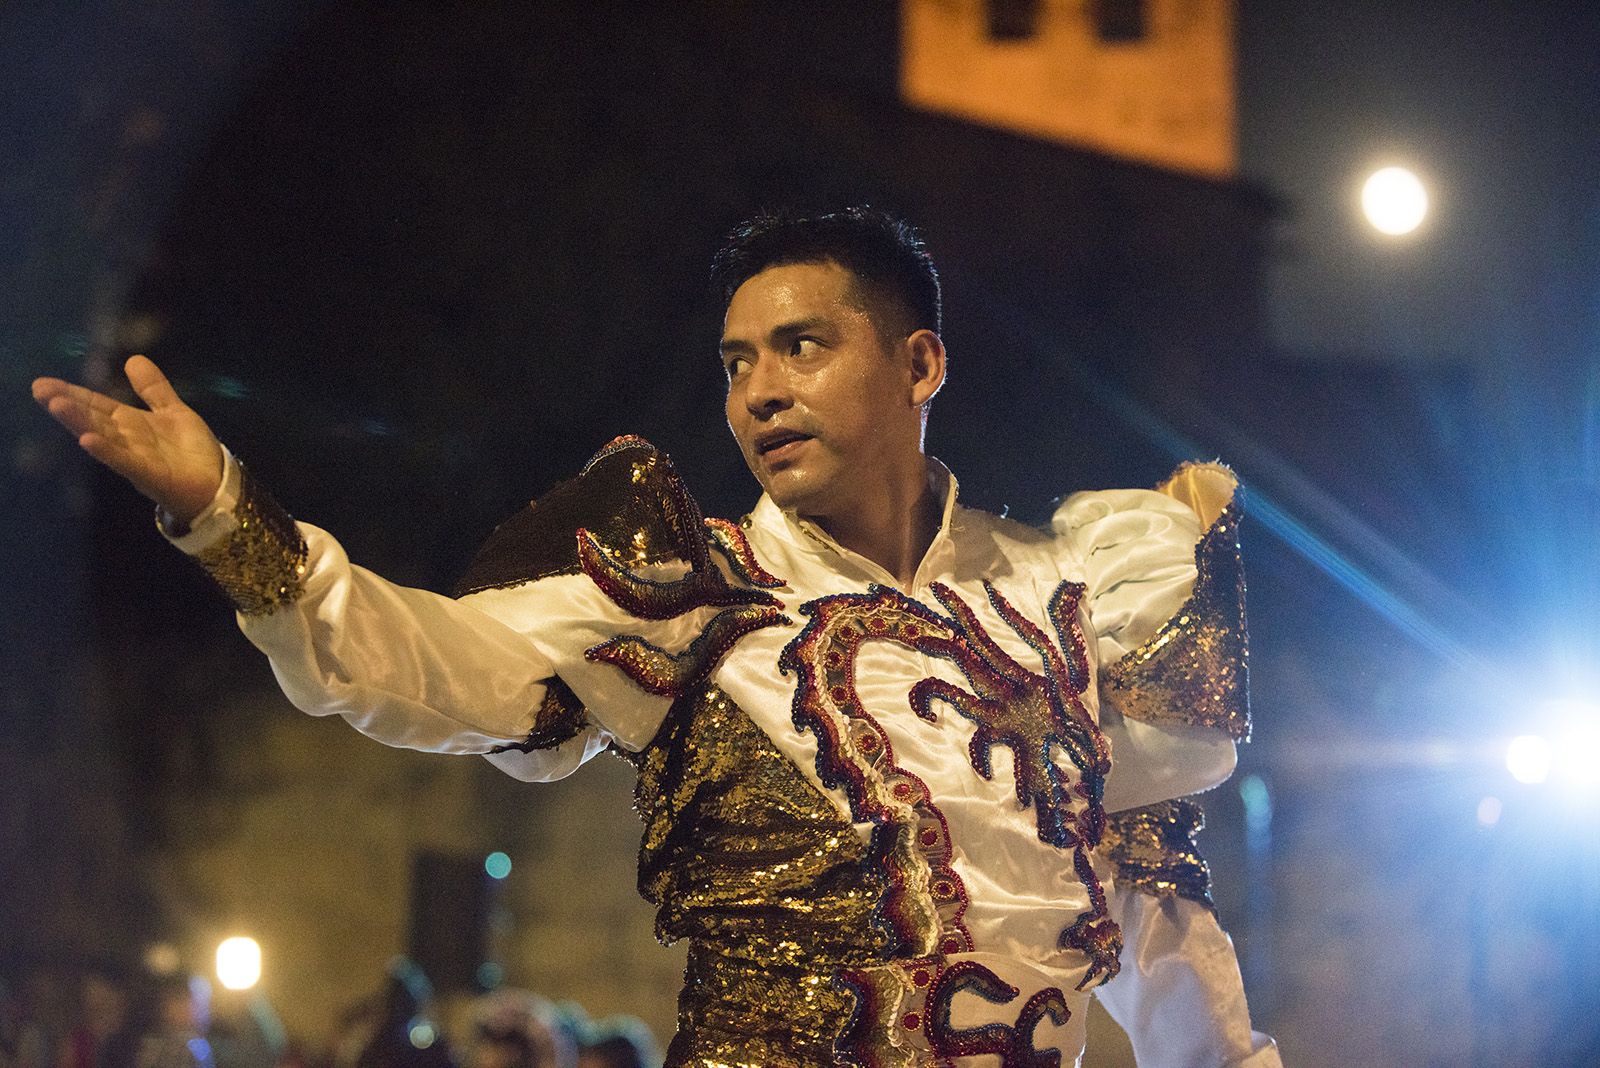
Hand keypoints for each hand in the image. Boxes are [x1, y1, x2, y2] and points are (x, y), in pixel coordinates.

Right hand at [32, 355, 224, 524]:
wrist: (217, 485)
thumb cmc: (193, 452)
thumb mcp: (174, 412)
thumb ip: (154, 389)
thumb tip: (133, 359)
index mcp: (132, 425)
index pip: (98, 406)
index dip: (74, 394)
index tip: (44, 383)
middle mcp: (128, 441)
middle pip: (93, 420)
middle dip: (67, 406)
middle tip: (39, 389)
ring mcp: (136, 459)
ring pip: (103, 438)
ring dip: (79, 423)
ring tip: (57, 406)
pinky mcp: (150, 476)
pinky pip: (125, 462)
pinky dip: (107, 451)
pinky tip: (88, 440)